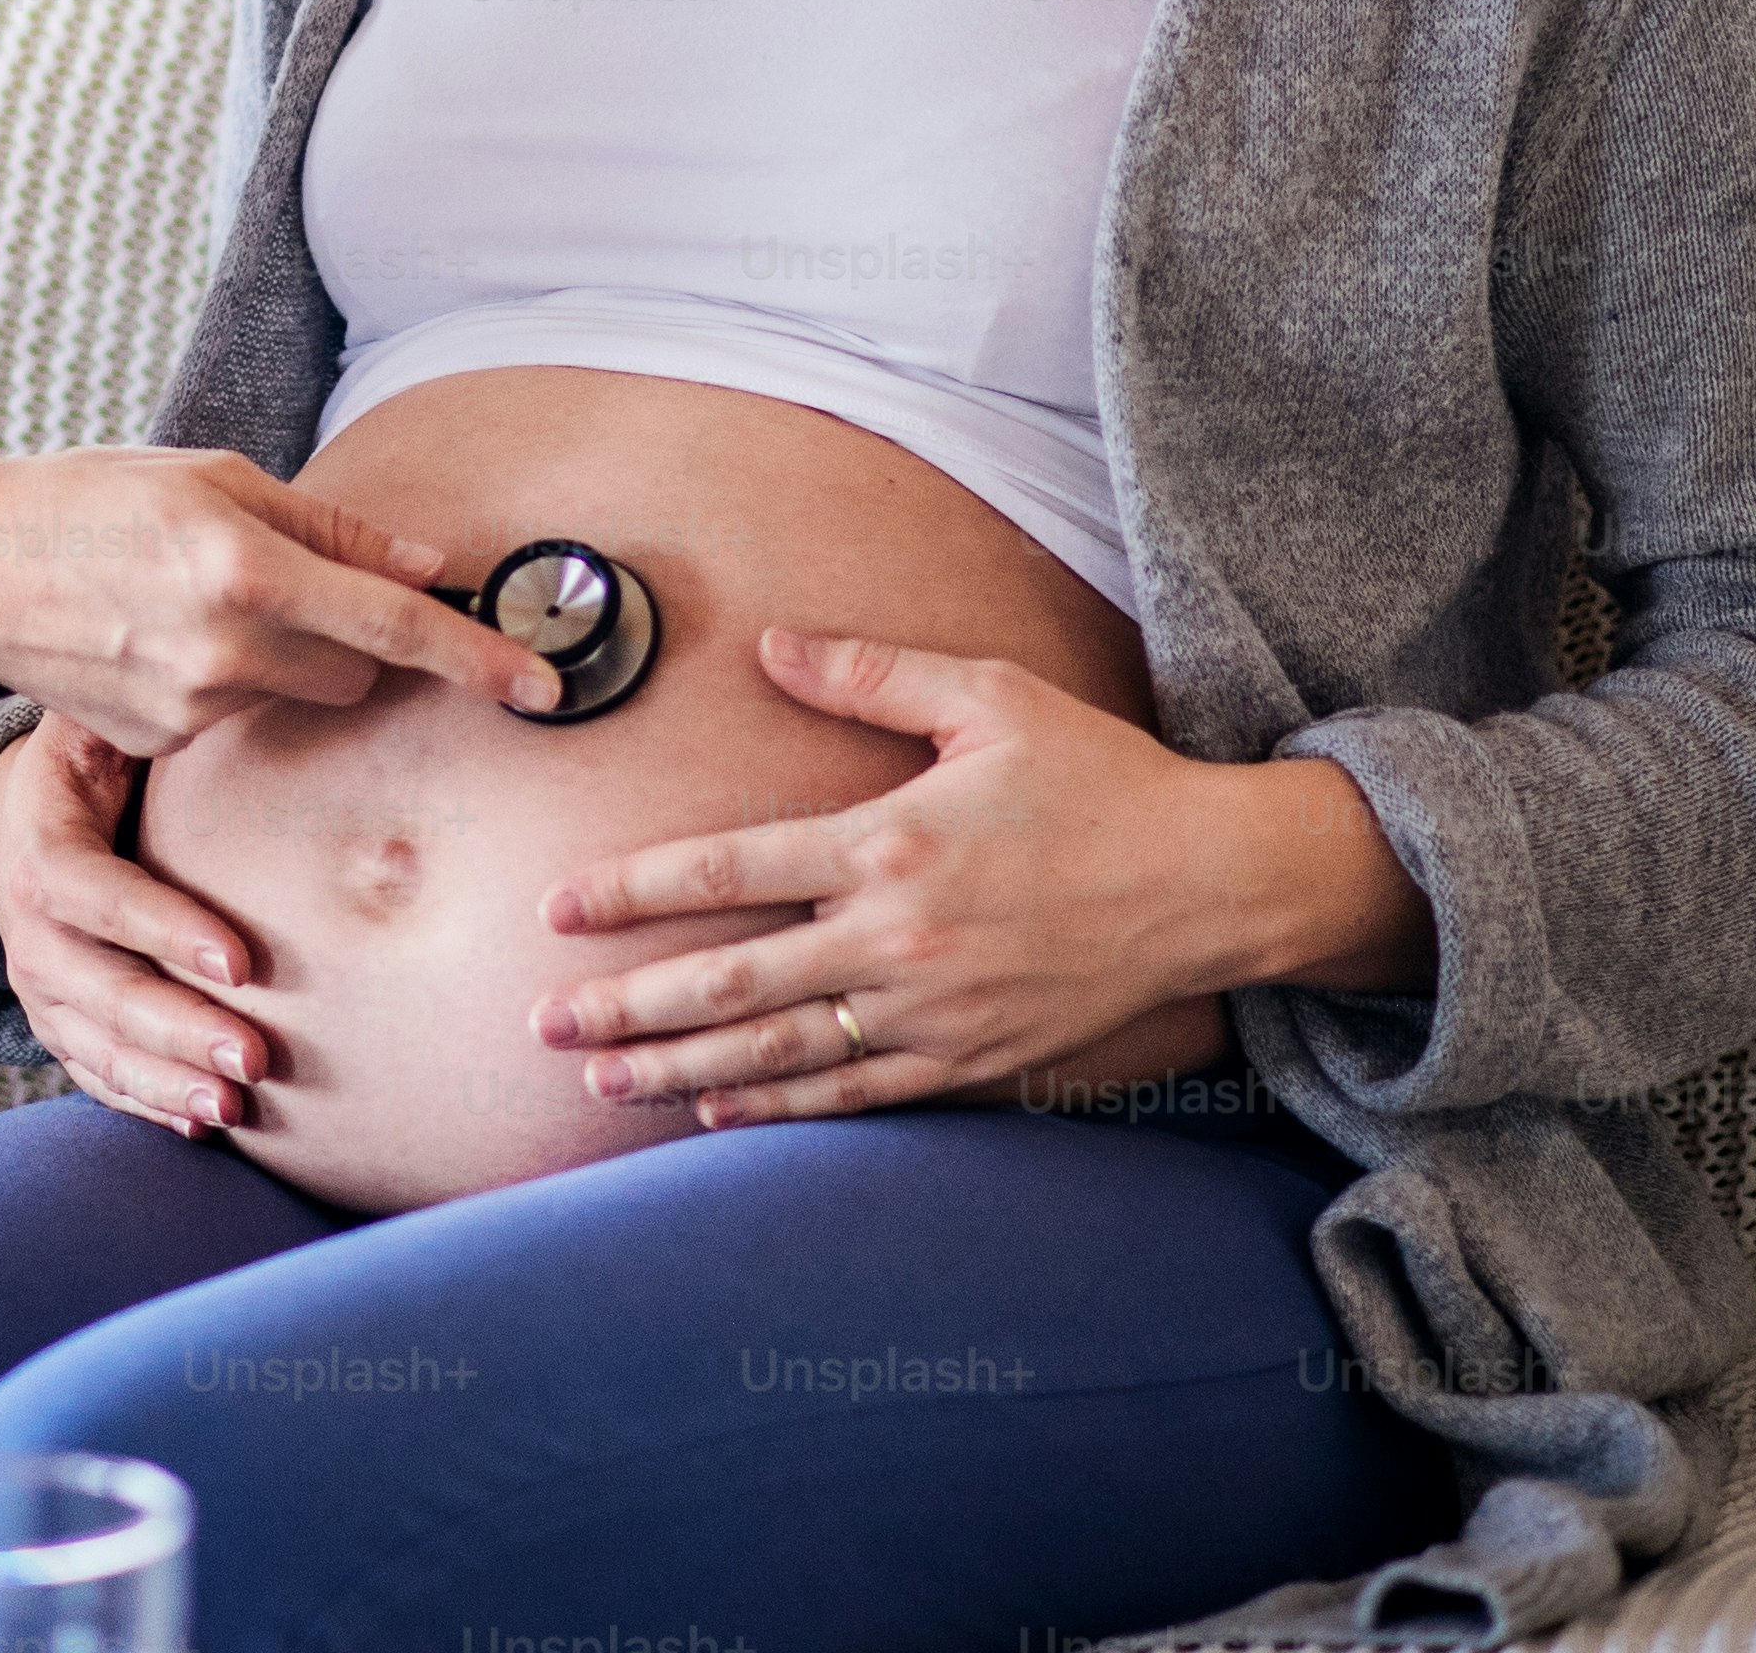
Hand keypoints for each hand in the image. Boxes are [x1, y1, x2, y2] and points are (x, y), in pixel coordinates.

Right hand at [0, 448, 556, 753]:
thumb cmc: (90, 500)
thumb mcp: (213, 476)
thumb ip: (327, 528)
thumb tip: (426, 562)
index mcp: (247, 566)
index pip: (395, 625)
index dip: (479, 657)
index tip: (543, 686)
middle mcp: (226, 648)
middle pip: (358, 676)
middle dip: (361, 643)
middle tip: (305, 587)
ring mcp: (191, 707)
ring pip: (296, 696)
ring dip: (286, 657)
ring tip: (205, 601)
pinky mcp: (162, 743)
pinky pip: (235, 715)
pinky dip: (226, 680)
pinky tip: (163, 639)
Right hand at [0, 713, 273, 1140]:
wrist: (22, 820)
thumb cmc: (89, 761)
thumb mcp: (102, 725)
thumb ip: (151, 718)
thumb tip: (250, 685)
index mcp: (40, 850)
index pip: (97, 897)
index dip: (165, 930)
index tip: (244, 962)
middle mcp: (29, 931)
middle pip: (100, 991)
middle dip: (179, 1029)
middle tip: (255, 1056)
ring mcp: (39, 988)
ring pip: (98, 1047)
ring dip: (167, 1084)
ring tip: (237, 1107)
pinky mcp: (57, 1024)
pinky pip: (94, 1076)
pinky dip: (143, 1104)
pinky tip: (202, 1127)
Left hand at [529, 629, 1272, 1124]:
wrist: (1211, 883)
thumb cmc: (1101, 779)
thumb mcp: (990, 698)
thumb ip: (871, 675)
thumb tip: (772, 648)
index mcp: (889, 842)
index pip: (727, 869)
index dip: (632, 890)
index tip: (557, 906)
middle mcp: (896, 939)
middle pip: (729, 981)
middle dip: (625, 1004)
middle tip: (543, 1021)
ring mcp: (931, 1011)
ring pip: (777, 1049)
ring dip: (677, 1067)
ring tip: (599, 1081)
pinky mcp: (969, 1061)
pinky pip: (853, 1095)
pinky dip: (777, 1106)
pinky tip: (715, 1107)